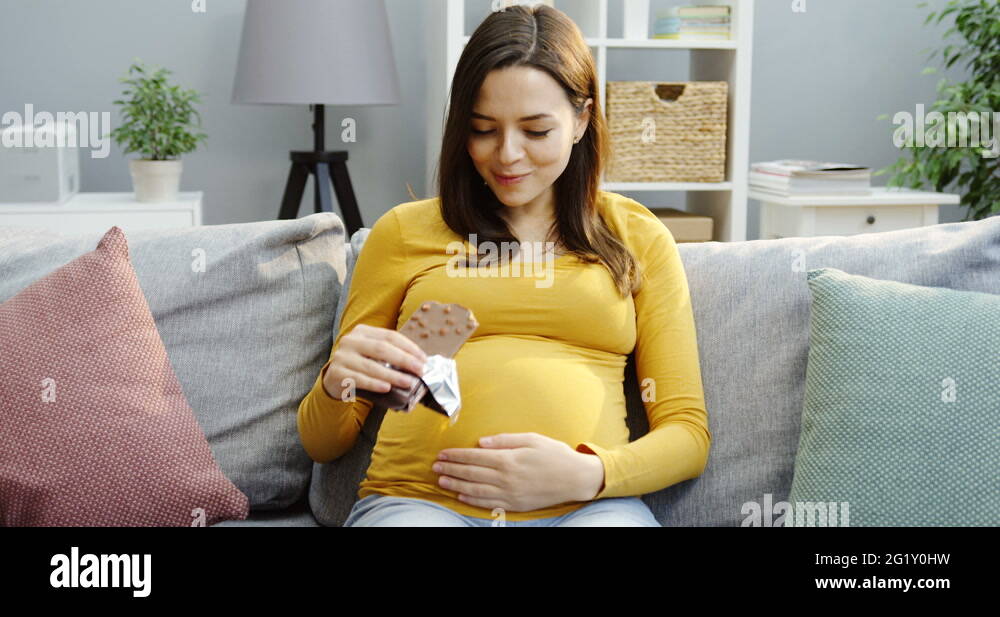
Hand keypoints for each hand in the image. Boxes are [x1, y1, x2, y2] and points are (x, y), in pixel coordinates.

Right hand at [322, 324, 428, 399]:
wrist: (334, 379)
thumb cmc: (360, 365)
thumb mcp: (372, 354)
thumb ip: (390, 354)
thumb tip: (419, 363)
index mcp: (362, 332)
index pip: (390, 336)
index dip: (409, 347)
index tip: (423, 359)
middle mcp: (350, 341)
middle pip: (382, 348)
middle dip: (404, 360)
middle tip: (420, 371)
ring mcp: (342, 357)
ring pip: (371, 366)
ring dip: (392, 375)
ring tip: (408, 382)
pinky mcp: (337, 373)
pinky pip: (359, 379)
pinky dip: (375, 384)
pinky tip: (387, 388)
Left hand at [433, 432, 605, 511]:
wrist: (575, 478)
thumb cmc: (555, 454)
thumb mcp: (531, 438)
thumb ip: (504, 440)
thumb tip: (480, 442)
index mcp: (509, 459)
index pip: (474, 456)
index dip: (456, 455)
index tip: (442, 453)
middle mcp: (506, 478)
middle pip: (471, 473)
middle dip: (451, 468)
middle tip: (434, 466)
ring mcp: (510, 493)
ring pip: (475, 489)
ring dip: (456, 484)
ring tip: (441, 480)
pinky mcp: (515, 505)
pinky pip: (488, 503)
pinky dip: (472, 500)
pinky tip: (460, 495)